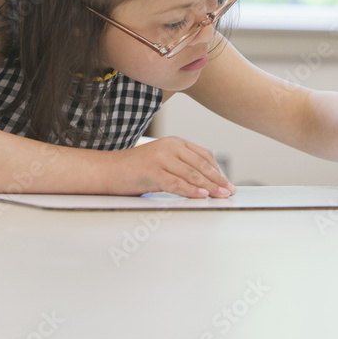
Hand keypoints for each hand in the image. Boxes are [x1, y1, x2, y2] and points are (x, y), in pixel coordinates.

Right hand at [106, 137, 235, 198]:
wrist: (107, 170)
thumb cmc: (134, 169)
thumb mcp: (161, 162)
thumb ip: (181, 167)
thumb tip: (205, 183)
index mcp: (174, 142)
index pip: (203, 155)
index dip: (217, 170)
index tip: (226, 182)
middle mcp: (169, 147)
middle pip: (201, 165)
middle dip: (217, 180)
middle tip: (229, 191)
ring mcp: (160, 158)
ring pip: (192, 174)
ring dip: (209, 187)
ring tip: (220, 195)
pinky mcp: (152, 171)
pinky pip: (176, 183)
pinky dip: (191, 190)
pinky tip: (201, 196)